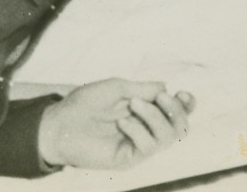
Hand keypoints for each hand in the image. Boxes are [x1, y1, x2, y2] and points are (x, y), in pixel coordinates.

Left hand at [37, 78, 194, 169]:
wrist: (59, 123)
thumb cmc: (84, 103)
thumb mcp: (117, 88)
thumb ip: (143, 88)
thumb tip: (166, 87)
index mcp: (145, 111)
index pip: (176, 112)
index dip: (187, 104)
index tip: (182, 93)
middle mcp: (145, 130)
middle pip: (180, 127)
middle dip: (176, 111)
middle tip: (160, 98)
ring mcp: (137, 146)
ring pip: (168, 138)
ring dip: (155, 117)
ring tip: (133, 105)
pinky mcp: (128, 159)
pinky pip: (147, 147)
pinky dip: (139, 130)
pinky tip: (122, 122)